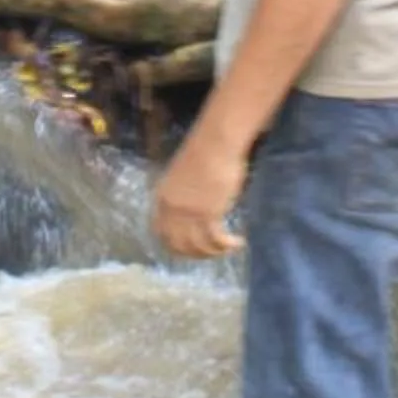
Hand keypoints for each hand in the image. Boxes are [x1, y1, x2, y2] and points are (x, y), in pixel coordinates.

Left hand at [151, 126, 248, 260]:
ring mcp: (188, 214)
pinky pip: (216, 240)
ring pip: (198, 246)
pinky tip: (238, 242)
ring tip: (228, 249)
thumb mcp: (184, 175)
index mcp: (162, 197)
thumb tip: (195, 209)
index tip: (188, 249)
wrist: (216, 142)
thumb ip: (184, 194)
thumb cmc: (205, 151)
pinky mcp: (208, 215)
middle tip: (210, 254)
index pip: (160, 231)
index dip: (173, 244)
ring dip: (214, 252)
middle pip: (177, 244)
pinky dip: (227, 245)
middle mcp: (171, 210)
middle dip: (194, 254)